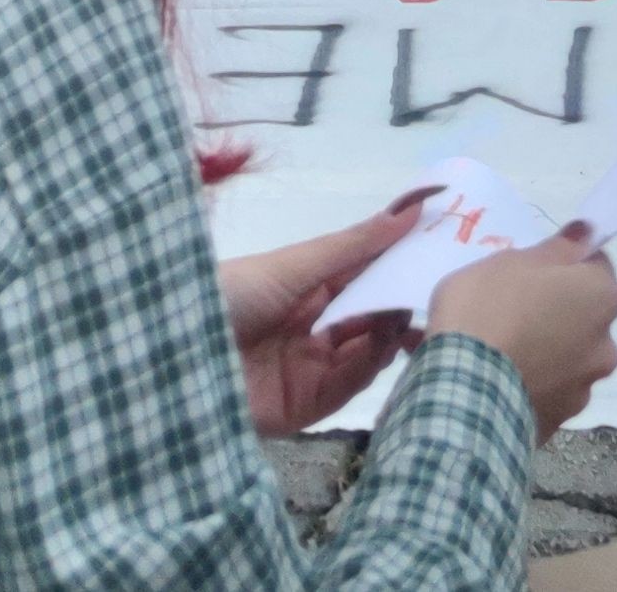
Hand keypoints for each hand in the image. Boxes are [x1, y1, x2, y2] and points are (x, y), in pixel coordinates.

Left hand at [221, 202, 427, 435]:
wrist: (172, 356)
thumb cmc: (230, 293)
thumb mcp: (294, 264)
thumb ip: (355, 245)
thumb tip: (413, 208)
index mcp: (308, 289)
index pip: (366, 277)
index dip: (401, 265)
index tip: (443, 252)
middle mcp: (313, 328)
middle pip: (371, 320)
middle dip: (400, 307)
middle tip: (433, 295)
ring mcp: (309, 369)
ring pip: (365, 355)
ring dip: (387, 337)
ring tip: (403, 320)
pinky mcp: (302, 407)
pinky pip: (346, 389)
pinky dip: (366, 368)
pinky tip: (378, 348)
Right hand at [424, 230, 616, 434]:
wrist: (464, 390)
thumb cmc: (488, 309)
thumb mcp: (512, 261)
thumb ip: (555, 250)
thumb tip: (585, 234)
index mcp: (602, 297)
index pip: (596, 266)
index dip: (564, 264)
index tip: (532, 270)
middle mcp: (605, 345)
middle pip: (585, 317)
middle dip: (557, 312)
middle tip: (511, 310)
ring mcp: (583, 389)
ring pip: (567, 359)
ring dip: (544, 353)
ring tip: (498, 353)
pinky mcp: (557, 422)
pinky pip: (544, 393)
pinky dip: (529, 385)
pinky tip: (495, 382)